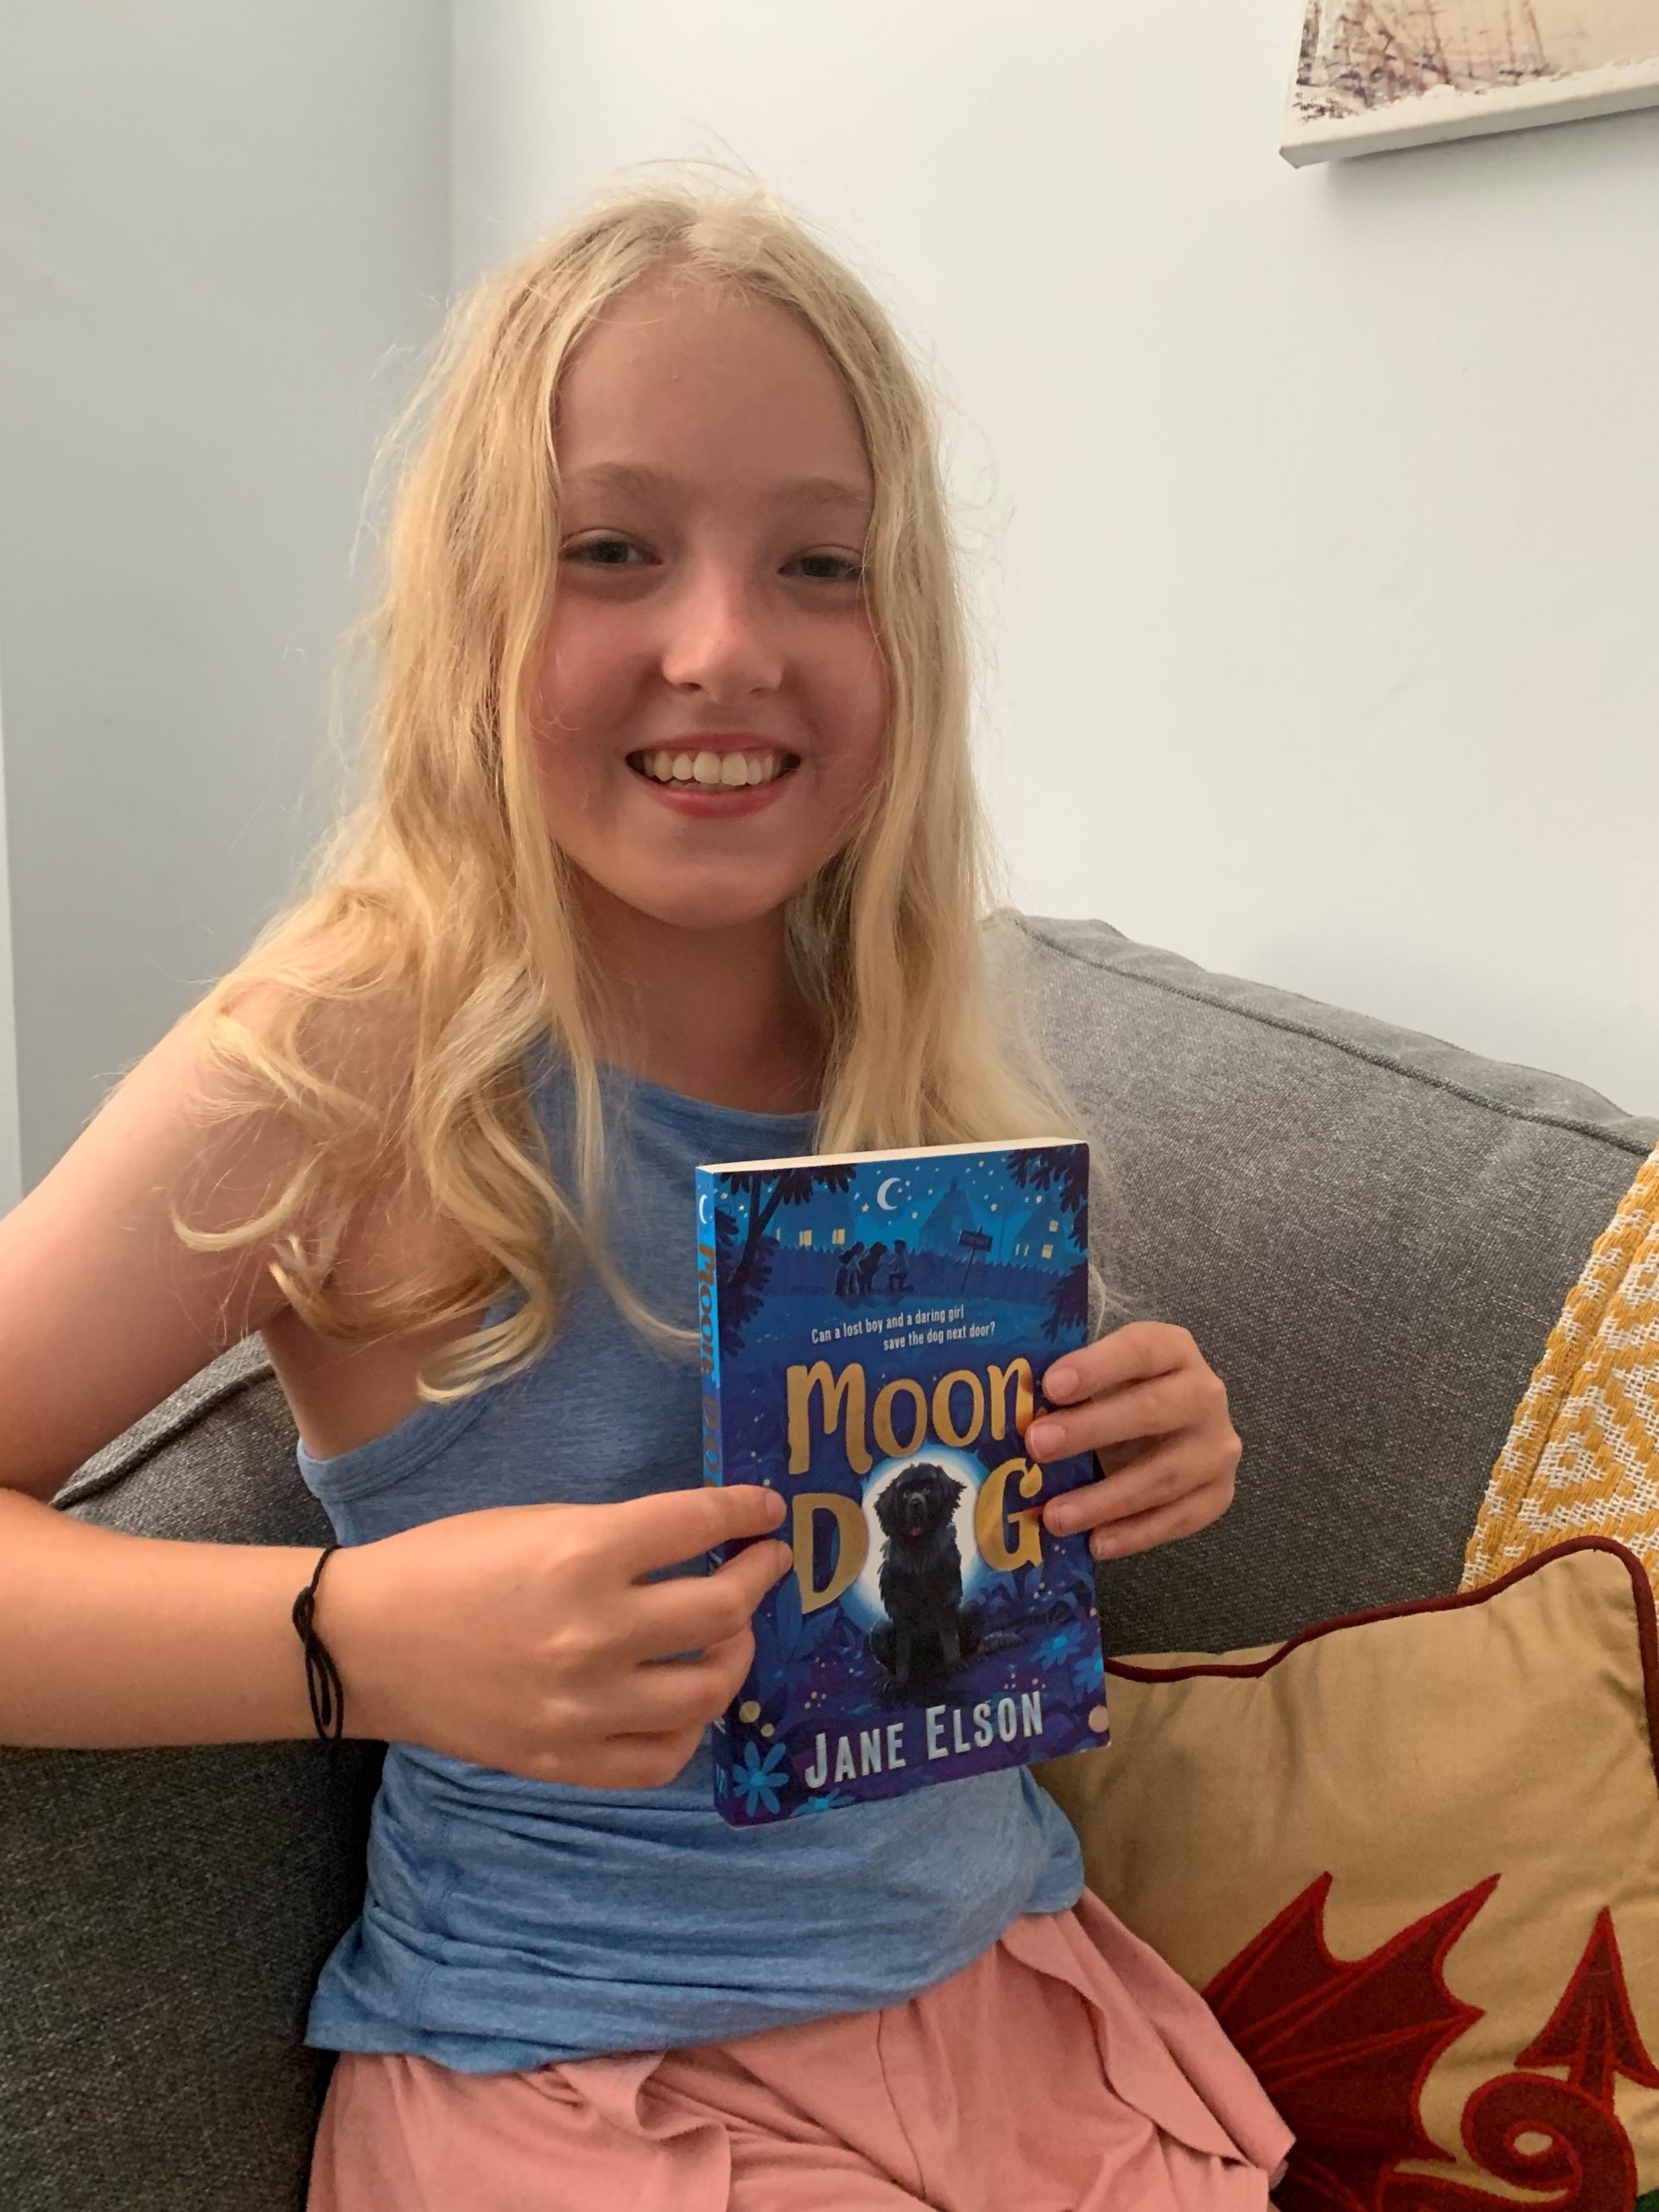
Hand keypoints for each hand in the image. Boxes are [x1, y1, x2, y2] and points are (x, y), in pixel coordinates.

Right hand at [320, 1484, 792, 1789]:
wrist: (366, 1643)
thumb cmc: (447, 1564)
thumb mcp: (539, 1521)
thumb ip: (620, 1536)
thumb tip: (699, 1540)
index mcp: (583, 1551)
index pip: (699, 1524)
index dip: (746, 1510)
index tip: (765, 1509)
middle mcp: (594, 1631)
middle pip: (722, 1610)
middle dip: (758, 1578)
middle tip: (762, 1565)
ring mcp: (584, 1706)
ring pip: (707, 1690)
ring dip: (735, 1655)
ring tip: (729, 1634)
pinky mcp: (565, 1760)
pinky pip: (661, 1757)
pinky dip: (688, 1728)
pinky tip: (684, 1699)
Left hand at [1021, 1321, 1241, 1560]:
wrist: (1172, 1427)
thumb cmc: (1120, 1397)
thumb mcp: (1098, 1380)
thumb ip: (1066, 1388)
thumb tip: (1009, 1413)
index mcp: (1172, 1349)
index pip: (1139, 1350)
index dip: (1096, 1367)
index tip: (1051, 1386)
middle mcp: (1205, 1393)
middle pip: (1152, 1411)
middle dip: (1091, 1430)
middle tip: (1037, 1446)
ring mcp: (1217, 1447)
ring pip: (1166, 1474)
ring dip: (1106, 1499)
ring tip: (1055, 1516)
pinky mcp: (1219, 1493)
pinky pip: (1180, 1518)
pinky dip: (1136, 1534)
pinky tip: (1096, 1543)